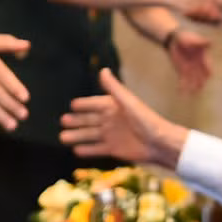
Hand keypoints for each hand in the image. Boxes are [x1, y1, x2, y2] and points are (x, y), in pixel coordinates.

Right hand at [60, 68, 187, 166]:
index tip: (72, 105)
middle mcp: (111, 120)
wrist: (159, 143)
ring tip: (62, 137)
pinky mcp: (113, 149)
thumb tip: (103, 70)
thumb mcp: (128, 102)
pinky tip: (76, 151)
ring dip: (77, 136)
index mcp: (114, 107)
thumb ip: (114, 88)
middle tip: (62, 121)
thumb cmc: (146, 120)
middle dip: (76, 121)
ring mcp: (111, 135)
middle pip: (89, 120)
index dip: (84, 105)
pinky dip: (87, 150)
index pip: (94, 104)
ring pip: (90, 135)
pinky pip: (97, 149)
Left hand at [166, 29, 211, 92]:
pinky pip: (183, 81)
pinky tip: (181, 93)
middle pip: (202, 77)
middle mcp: (198, 66)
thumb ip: (200, 43)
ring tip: (191, 94)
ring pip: (193, 81)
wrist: (175, 41)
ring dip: (193, 87)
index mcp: (203, 58)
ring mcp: (190, 70)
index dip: (208, 70)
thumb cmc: (186, 38)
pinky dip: (182, 87)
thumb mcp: (193, 40)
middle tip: (200, 87)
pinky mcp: (182, 72)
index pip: (208, 66)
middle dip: (201, 82)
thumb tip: (210, 42)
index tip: (209, 75)